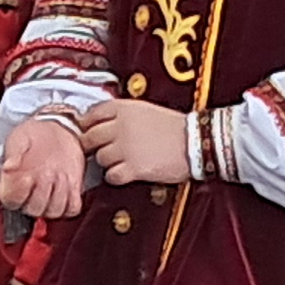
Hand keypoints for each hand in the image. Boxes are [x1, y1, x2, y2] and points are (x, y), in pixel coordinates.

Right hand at [0, 116, 89, 223]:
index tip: (25, 176)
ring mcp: (50, 200)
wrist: (53, 134)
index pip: (12, 201)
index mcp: (12, 187)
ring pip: (54, 211)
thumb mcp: (20, 139)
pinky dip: (73, 199)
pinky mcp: (69, 197)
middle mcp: (30, 198)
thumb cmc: (32, 138)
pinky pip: (72, 209)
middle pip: (35, 209)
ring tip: (58, 175)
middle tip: (44, 172)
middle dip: (41, 191)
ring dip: (58, 195)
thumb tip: (9, 166)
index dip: (19, 191)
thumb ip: (14, 152)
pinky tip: (69, 181)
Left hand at [76, 96, 193, 188]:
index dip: (88, 125)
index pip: (91, 114)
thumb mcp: (146, 109)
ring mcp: (126, 147)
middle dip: (92, 145)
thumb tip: (100, 123)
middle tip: (99, 150)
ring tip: (121, 161)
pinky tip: (125, 173)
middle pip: (89, 137)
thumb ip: (122, 114)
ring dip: (107, 162)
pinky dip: (116, 176)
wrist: (196, 141)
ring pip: (100, 158)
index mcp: (124, 108)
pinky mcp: (134, 168)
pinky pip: (111, 176)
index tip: (89, 131)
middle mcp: (121, 126)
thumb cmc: (175, 127)